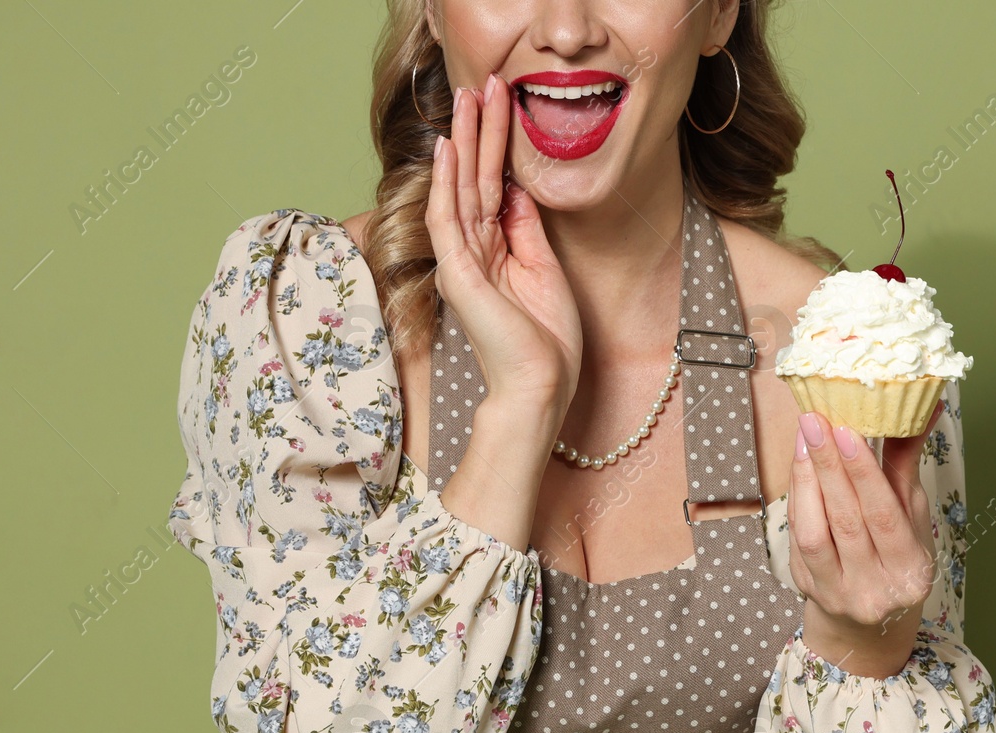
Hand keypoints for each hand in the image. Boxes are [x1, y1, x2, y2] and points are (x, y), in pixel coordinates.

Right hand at [425, 74, 582, 420]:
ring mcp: (462, 263)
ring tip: (467, 98)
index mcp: (494, 251)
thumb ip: (525, 228)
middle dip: (480, 130)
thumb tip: (516, 187)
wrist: (541, 386)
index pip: (493, 186)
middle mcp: (472, 252)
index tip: (504, 104)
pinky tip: (450, 150)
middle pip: (475, 179)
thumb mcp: (543, 269)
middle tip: (483, 84)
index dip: (498, 145)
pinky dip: (449, 184)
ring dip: (464, 142)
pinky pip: (449, 220)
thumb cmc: (546, 341)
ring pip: (461, 189)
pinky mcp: (459, 274)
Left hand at [787, 400, 945, 675]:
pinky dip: (797, 499)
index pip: (884, 516)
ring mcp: (838, 593)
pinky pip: (798, 539)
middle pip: (847, 521)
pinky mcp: (809, 589)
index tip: (846, 430)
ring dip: (807, 480)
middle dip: (828, 466)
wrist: (868, 619)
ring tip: (804, 439)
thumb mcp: (911, 516)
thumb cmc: (895, 555)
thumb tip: (923, 408)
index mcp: (911, 571)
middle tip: (815, 421)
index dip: (864, 473)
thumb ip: (907, 465)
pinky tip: (799, 469)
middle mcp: (876, 588)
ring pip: (815, 531)